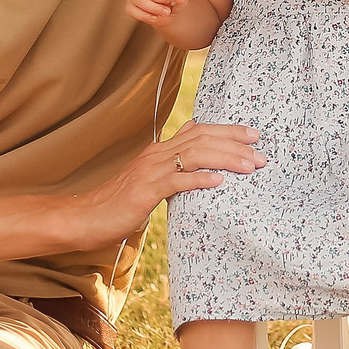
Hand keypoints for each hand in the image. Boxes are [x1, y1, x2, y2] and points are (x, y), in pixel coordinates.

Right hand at [63, 122, 263, 246]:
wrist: (87, 217)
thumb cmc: (120, 203)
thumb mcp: (151, 180)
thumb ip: (173, 166)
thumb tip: (197, 150)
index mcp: (160, 150)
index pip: (199, 131)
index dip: (228, 131)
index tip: (253, 135)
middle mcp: (157, 154)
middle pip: (202, 138)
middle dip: (235, 143)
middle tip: (261, 152)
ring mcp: (150, 171)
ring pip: (195, 155)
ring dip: (226, 159)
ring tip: (250, 166)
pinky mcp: (145, 190)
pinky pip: (176, 181)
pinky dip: (199, 179)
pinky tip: (219, 182)